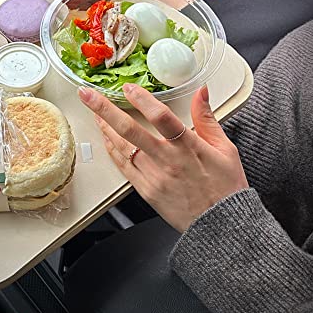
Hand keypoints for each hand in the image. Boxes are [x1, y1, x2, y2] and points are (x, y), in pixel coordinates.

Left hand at [78, 83, 248, 232]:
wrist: (220, 225)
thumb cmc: (225, 187)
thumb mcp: (224, 149)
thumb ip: (206, 118)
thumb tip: (200, 92)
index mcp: (188, 147)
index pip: (161, 118)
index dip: (142, 100)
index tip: (128, 87)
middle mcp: (167, 161)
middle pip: (130, 130)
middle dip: (105, 109)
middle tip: (87, 95)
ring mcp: (153, 176)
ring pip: (122, 147)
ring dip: (104, 127)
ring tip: (93, 112)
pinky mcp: (146, 190)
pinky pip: (123, 166)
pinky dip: (112, 149)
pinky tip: (105, 137)